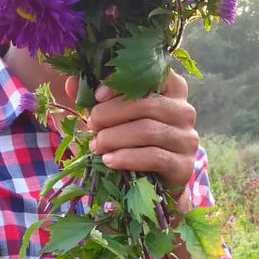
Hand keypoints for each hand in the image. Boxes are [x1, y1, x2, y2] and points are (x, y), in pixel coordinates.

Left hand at [68, 70, 197, 194]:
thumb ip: (98, 100)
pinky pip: (154, 157)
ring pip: (148, 130)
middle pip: (146, 104)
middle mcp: (184, 111)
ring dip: (115, 137)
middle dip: (111, 114)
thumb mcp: (116, 118)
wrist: (156, 184)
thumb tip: (72, 83)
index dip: (123, 82)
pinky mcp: (184, 165)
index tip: (97, 95)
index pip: (153, 74)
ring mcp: (186, 138)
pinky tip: (109, 161)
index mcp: (171, 90)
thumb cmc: (135, 143)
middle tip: (91, 124)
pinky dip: (127, 158)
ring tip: (95, 145)